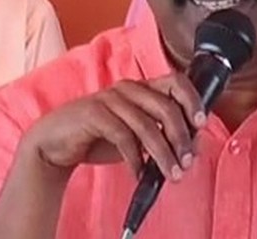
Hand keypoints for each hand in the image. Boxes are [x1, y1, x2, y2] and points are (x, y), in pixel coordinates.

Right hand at [21, 73, 205, 181]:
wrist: (55, 143)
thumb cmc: (100, 137)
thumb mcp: (136, 134)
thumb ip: (162, 134)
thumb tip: (194, 144)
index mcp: (142, 87)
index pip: (176, 81)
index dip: (192, 100)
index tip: (201, 124)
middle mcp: (128, 88)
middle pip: (166, 106)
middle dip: (181, 137)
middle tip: (187, 161)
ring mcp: (110, 98)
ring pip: (147, 125)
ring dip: (163, 154)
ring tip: (171, 174)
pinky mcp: (93, 113)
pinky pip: (123, 137)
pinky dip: (136, 159)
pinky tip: (139, 174)